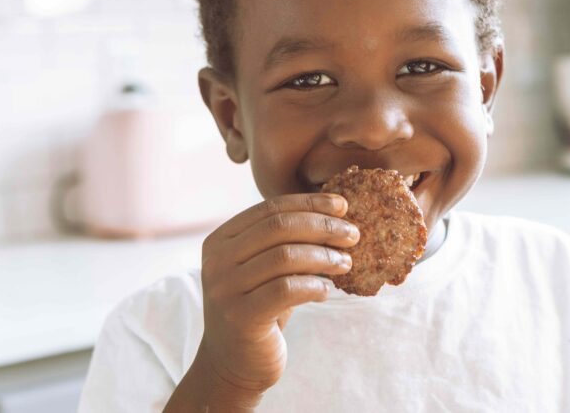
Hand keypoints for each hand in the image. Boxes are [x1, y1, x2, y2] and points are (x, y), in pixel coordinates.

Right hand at [196, 194, 358, 394]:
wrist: (233, 365)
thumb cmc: (260, 309)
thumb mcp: (267, 269)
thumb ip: (286, 242)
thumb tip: (336, 215)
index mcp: (221, 240)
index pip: (270, 208)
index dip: (309, 204)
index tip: (342, 206)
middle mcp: (216, 261)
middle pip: (278, 227)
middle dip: (322, 226)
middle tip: (353, 234)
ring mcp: (225, 289)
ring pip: (285, 256)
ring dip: (324, 256)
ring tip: (346, 263)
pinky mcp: (240, 317)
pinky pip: (287, 289)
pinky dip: (314, 285)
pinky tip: (327, 291)